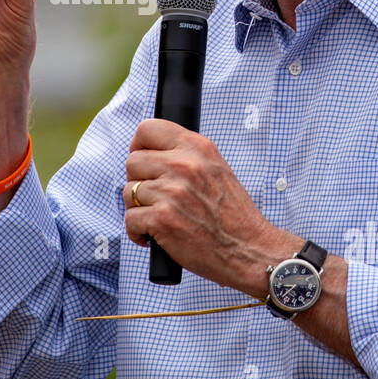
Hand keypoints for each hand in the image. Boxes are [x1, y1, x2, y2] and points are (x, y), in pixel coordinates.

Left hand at [123, 119, 294, 294]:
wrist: (248, 249)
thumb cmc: (233, 215)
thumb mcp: (217, 169)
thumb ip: (187, 156)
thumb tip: (152, 153)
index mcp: (197, 148)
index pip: (148, 129)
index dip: (138, 145)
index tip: (142, 160)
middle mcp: (184, 165)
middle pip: (133, 161)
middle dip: (137, 180)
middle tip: (152, 196)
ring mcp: (172, 192)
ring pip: (129, 191)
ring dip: (138, 208)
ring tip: (158, 217)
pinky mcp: (162, 219)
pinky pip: (130, 218)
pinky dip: (137, 231)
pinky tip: (153, 235)